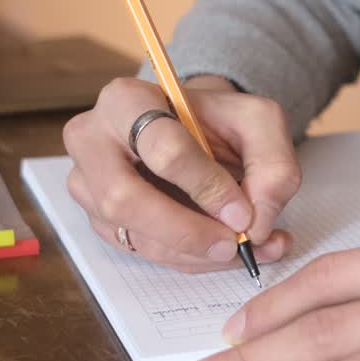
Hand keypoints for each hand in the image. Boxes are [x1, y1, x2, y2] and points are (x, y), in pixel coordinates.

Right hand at [63, 75, 300, 271]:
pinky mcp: (101, 221)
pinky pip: (144, 253)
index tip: (243, 211)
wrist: (196, 130)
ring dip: (196, 253)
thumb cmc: (220, 121)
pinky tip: (224, 252)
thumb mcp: (260, 122)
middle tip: (235, 243)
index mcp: (126, 100)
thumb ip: (272, 165)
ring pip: (135, 236)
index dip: (207, 186)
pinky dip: (191, 260)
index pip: (161, 149)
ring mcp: (88, 185)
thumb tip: (256, 223)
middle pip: (124, 199)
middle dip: (188, 231)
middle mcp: (92, 141)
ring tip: (247, 250)